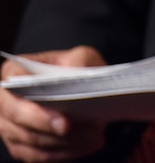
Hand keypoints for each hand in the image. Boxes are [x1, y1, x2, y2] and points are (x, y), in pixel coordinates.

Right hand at [0, 48, 107, 162]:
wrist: (83, 87)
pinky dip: (61, 153)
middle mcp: (5, 100)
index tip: (63, 120)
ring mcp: (9, 125)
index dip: (34, 105)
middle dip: (48, 128)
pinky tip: (85, 146)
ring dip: (61, 143)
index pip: (13, 83)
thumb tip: (75, 77)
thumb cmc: (77, 69)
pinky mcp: (20, 144)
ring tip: (92, 138)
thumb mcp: (83, 56)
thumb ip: (79, 62)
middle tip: (76, 130)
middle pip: (16, 119)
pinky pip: (36, 155)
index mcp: (15, 71)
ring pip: (27, 140)